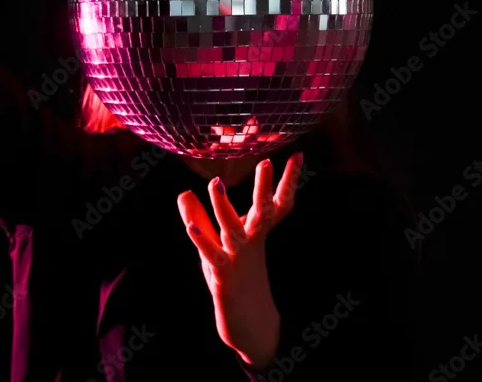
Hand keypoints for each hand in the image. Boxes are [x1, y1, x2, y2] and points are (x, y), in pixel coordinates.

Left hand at [177, 153, 304, 368]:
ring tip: (215, 183)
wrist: (249, 325)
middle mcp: (251, 243)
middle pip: (262, 212)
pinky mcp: (223, 277)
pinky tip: (190, 226)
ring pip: (233, 230)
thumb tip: (184, 192)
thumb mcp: (215, 245)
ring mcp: (238, 260)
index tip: (298, 155)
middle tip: (267, 162)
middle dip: (264, 188)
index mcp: (255, 233)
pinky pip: (212, 256)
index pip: (275, 203)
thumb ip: (200, 218)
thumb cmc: (233, 279)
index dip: (287, 181)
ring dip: (223, 207)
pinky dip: (202, 241)